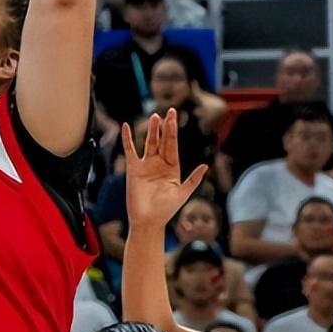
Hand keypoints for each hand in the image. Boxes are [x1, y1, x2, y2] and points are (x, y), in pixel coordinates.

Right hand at [122, 109, 207, 228]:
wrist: (148, 221)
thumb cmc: (166, 210)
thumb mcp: (183, 193)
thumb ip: (193, 179)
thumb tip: (206, 166)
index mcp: (173, 167)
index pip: (173, 145)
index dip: (173, 131)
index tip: (174, 117)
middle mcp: (159, 164)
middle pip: (162, 140)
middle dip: (165, 126)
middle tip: (168, 111)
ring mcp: (146, 165)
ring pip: (149, 143)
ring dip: (151, 130)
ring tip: (154, 116)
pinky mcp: (133, 169)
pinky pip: (130, 151)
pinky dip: (127, 139)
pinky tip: (126, 127)